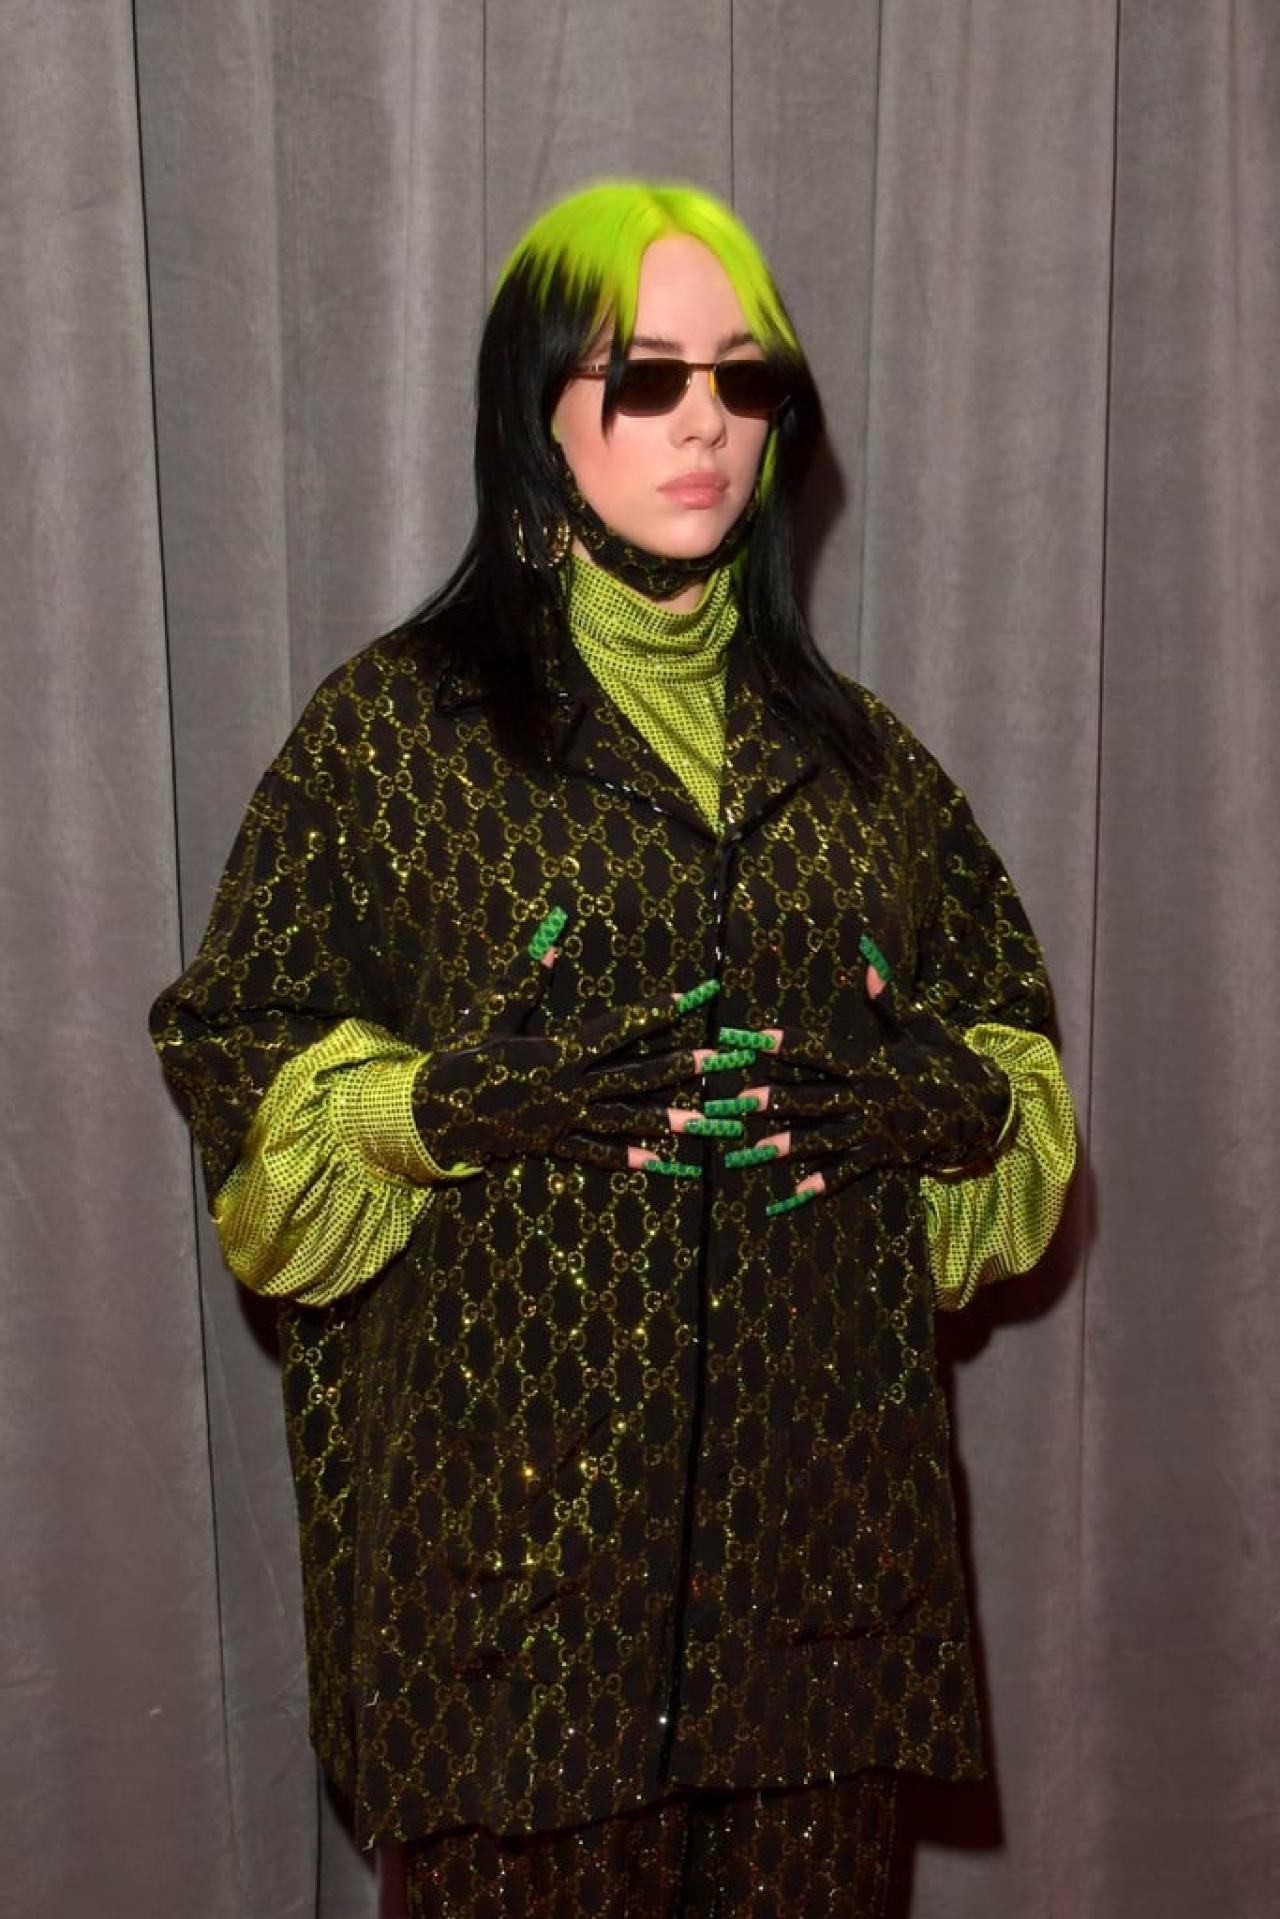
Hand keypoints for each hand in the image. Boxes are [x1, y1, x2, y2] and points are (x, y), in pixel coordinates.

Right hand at [412, 909, 720, 1172]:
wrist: (437, 1113)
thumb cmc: (465, 1056)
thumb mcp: (493, 1013)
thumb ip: (523, 979)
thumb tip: (551, 940)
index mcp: (558, 1052)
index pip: (616, 1029)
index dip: (652, 1014)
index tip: (685, 1002)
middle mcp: (570, 1088)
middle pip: (633, 1076)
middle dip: (677, 1067)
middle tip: (714, 1060)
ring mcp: (565, 1120)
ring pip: (623, 1119)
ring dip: (663, 1119)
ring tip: (699, 1121)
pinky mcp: (556, 1143)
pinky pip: (595, 1153)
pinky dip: (625, 1158)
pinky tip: (658, 1162)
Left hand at [711, 947, 1010, 1216]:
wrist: (983, 1109)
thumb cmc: (948, 1062)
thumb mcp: (922, 1027)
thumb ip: (891, 1000)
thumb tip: (870, 963)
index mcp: (872, 1064)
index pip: (823, 1052)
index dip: (790, 1044)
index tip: (758, 1039)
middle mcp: (868, 1098)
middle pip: (815, 1098)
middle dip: (777, 1099)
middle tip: (742, 1100)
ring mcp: (874, 1130)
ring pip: (825, 1137)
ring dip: (791, 1143)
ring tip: (758, 1149)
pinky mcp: (882, 1154)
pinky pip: (850, 1170)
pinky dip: (826, 1182)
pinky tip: (799, 1192)